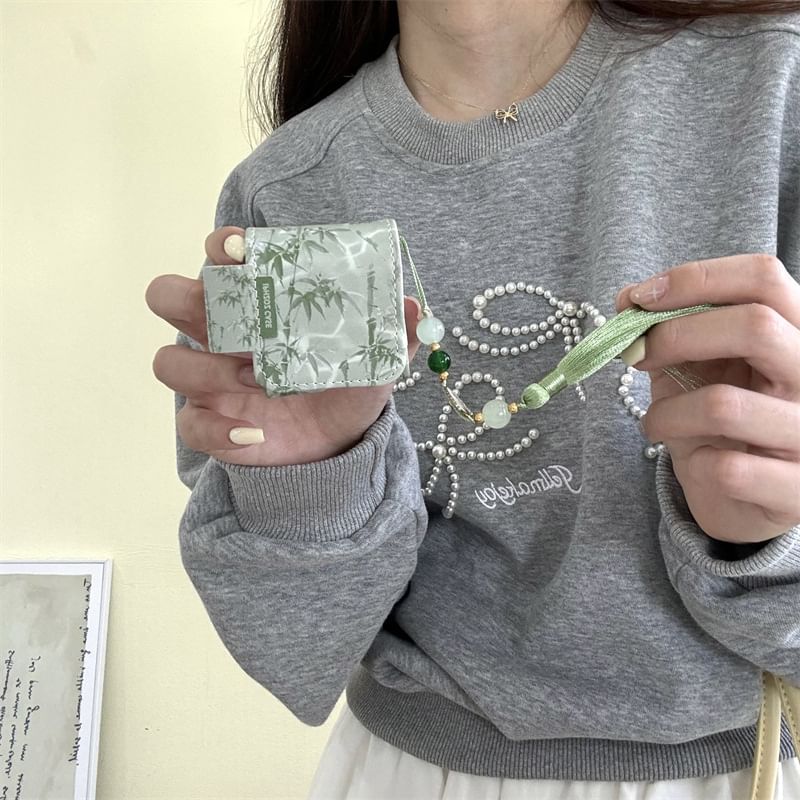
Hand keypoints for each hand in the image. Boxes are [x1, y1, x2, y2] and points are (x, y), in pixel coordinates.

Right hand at [146, 226, 421, 466]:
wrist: (338, 443)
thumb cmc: (345, 386)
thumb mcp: (373, 359)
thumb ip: (391, 333)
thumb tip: (412, 306)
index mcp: (258, 304)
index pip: (221, 257)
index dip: (223, 246)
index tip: (243, 251)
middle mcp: (224, 334)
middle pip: (169, 297)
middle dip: (187, 300)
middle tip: (233, 323)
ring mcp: (211, 379)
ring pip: (169, 362)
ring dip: (208, 370)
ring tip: (258, 382)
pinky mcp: (210, 422)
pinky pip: (189, 423)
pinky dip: (216, 429)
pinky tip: (253, 433)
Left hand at [614, 254, 799, 544]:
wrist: (746, 500)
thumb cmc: (720, 424)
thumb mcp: (698, 369)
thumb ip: (672, 332)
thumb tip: (628, 299)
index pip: (763, 278)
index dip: (695, 278)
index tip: (638, 298)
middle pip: (755, 326)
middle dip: (675, 336)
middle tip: (635, 356)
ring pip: (725, 405)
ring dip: (667, 414)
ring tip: (655, 424)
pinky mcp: (799, 491)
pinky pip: (727, 469)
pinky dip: (692, 465)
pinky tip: (693, 465)